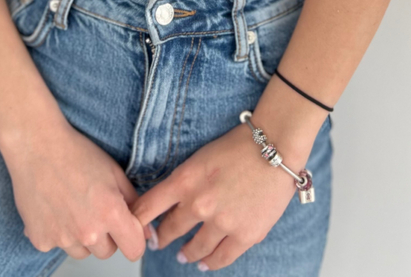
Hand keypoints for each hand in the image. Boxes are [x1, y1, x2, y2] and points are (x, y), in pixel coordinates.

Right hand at [1, 116, 147, 262]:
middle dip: (106, 236)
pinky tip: (54, 207)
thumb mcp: (114, 171)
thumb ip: (134, 203)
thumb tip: (146, 231)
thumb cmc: (76, 152)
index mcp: (110, 213)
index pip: (134, 250)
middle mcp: (87, 232)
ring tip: (71, 205)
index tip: (127, 230)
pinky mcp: (41, 240)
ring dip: (81, 237)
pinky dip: (57, 232)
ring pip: (82, 251)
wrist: (36, 145)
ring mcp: (62, 238)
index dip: (133, 239)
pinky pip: (57, 245)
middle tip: (93, 208)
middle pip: (107, 252)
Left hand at [129, 121, 311, 270]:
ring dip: (186, 254)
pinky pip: (221, 258)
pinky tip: (205, 263)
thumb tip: (169, 203)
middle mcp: (199, 204)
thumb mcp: (200, 158)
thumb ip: (183, 182)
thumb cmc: (238, 146)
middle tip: (159, 242)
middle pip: (170, 231)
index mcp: (184, 180)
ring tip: (183, 256)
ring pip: (195, 249)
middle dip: (162, 238)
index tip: (135, 228)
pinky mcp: (245, 235)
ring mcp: (222, 223)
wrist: (275, 147)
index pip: (148, 208)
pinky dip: (210, 263)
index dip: (137, 222)